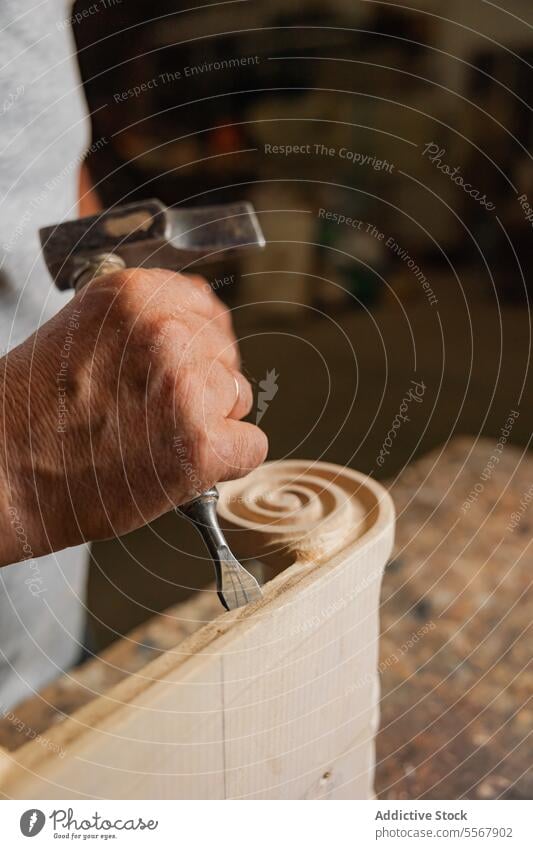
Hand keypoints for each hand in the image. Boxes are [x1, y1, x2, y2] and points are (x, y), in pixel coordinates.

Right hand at [0, 269, 267, 564]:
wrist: (1, 473)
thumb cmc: (30, 414)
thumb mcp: (80, 334)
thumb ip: (140, 326)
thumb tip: (195, 335)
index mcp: (133, 296)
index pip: (205, 308)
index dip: (194, 347)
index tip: (178, 368)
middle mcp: (164, 331)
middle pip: (225, 356)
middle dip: (200, 386)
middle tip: (153, 414)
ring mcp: (186, 386)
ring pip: (238, 399)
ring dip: (209, 423)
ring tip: (153, 441)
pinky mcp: (201, 443)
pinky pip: (251, 445)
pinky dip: (224, 463)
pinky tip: (179, 467)